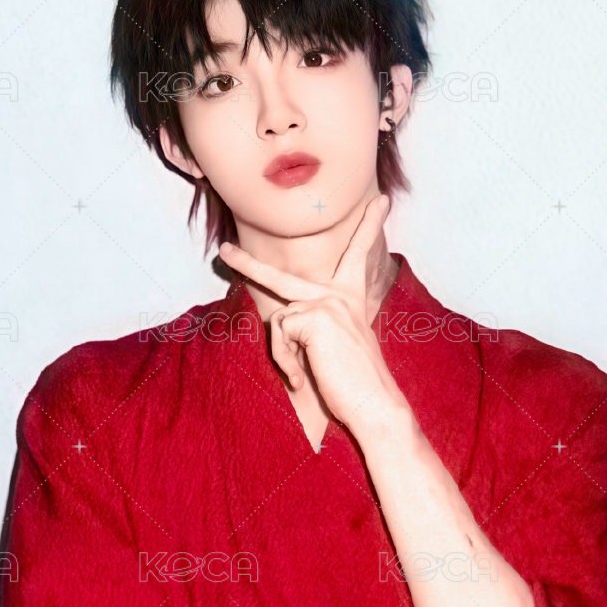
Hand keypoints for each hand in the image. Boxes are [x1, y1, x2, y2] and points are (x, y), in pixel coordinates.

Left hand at [218, 194, 405, 439]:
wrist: (374, 404)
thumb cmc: (357, 385)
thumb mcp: (341, 346)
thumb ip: (319, 327)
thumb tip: (287, 320)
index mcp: (352, 300)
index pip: (358, 257)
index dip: (369, 227)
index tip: (382, 202)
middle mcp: (341, 295)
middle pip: (283, 276)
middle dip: (247, 264)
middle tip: (224, 250)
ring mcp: (328, 302)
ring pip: (278, 321)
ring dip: (283, 354)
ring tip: (304, 375)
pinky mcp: (315, 316)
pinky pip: (279, 334)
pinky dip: (285, 359)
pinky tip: (303, 376)